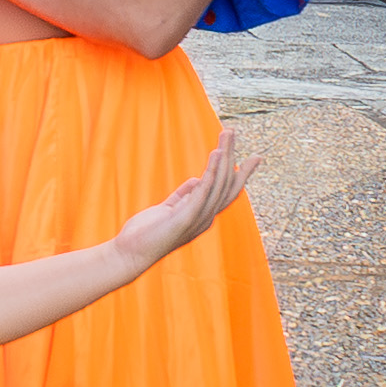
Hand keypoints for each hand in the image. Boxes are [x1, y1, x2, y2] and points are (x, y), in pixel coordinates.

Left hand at [109, 131, 254, 270]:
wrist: (130, 254)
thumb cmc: (146, 233)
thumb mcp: (167, 209)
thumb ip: (183, 196)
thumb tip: (196, 180)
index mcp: (203, 216)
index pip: (227, 192)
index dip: (241, 173)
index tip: (255, 156)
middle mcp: (206, 218)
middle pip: (227, 184)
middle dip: (232, 156)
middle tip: (233, 131)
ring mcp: (198, 219)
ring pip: (219, 184)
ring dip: (224, 157)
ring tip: (226, 135)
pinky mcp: (185, 219)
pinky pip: (204, 192)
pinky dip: (212, 173)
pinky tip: (215, 155)